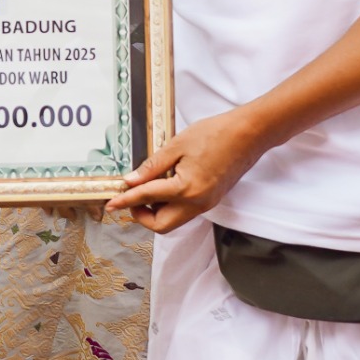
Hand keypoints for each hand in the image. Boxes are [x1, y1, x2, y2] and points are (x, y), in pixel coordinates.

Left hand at [107, 108, 269, 234]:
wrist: (249, 134)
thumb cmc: (215, 134)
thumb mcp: (177, 145)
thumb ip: (152, 166)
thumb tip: (131, 181)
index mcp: (186, 189)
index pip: (147, 199)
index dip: (125, 201)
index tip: (111, 204)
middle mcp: (197, 203)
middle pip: (161, 225)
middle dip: (142, 215)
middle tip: (132, 196)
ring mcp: (206, 204)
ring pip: (174, 220)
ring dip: (157, 210)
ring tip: (149, 186)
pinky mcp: (212, 200)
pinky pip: (185, 211)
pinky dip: (171, 204)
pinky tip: (166, 184)